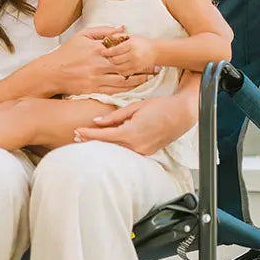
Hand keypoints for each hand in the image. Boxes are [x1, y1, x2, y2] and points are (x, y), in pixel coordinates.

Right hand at [44, 26, 156, 94]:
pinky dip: (126, 89)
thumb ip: (103, 30)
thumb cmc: (67, 52)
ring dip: (138, 80)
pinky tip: (134, 87)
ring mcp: (97, 79)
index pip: (122, 49)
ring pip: (123, 81)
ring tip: (149, 78)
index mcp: (97, 49)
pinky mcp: (94, 90)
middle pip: (126, 67)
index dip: (136, 51)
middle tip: (156, 67)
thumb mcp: (83, 35)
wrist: (52, 73)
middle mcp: (99, 65)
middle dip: (142, 68)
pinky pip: (114, 90)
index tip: (147, 51)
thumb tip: (122, 28)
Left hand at [73, 93, 196, 154]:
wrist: (182, 114)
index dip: (88, 134)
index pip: (104, 136)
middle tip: (76, 137)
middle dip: (91, 141)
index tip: (77, 131)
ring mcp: (143, 151)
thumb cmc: (160, 106)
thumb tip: (97, 121)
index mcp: (131, 133)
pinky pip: (127, 151)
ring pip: (117, 150)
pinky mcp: (147, 153)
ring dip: (103, 145)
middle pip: (108, 146)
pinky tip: (108, 143)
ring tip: (88, 140)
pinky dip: (116, 146)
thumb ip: (115, 116)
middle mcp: (136, 146)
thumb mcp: (135, 107)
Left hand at [102, 35, 157, 76]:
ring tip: (111, 62)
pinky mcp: (137, 70)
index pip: (115, 50)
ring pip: (118, 68)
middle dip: (109, 59)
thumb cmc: (140, 42)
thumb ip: (118, 36)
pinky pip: (124, 73)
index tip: (102, 52)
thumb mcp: (130, 36)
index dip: (107, 51)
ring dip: (113, 66)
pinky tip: (117, 68)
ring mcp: (135, 64)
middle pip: (115, 60)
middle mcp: (133, 55)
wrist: (155, 51)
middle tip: (106, 58)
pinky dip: (119, 71)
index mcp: (131, 45)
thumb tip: (105, 39)